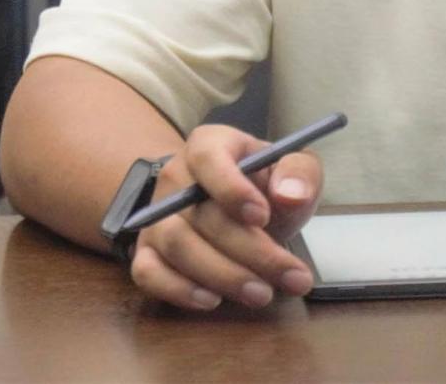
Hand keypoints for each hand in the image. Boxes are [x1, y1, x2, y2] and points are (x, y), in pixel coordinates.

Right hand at [126, 124, 323, 310]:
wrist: (231, 206)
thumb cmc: (264, 186)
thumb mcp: (291, 169)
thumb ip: (299, 174)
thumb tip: (291, 194)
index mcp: (209, 145)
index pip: (208, 159)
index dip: (232, 188)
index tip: (263, 216)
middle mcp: (175, 178)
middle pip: (202, 215)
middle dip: (251, 251)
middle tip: (290, 277)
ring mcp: (155, 216)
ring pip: (177, 247)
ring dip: (222, 276)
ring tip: (263, 294)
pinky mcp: (146, 252)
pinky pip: (148, 273)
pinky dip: (178, 290)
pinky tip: (213, 300)